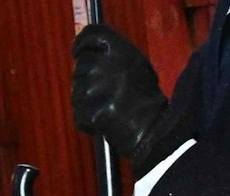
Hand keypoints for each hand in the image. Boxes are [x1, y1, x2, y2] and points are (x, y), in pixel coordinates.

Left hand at [72, 25, 167, 174]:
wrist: (151, 127)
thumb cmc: (144, 95)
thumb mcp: (134, 63)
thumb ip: (112, 54)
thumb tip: (84, 51)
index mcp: (120, 50)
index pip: (89, 35)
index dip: (82, 44)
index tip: (80, 51)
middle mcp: (103, 66)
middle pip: (80, 65)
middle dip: (88, 78)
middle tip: (107, 90)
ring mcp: (93, 90)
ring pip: (78, 90)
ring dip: (88, 100)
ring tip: (110, 105)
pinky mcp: (87, 111)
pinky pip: (79, 112)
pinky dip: (88, 118)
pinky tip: (105, 118)